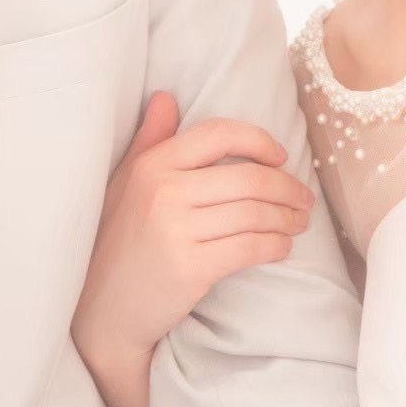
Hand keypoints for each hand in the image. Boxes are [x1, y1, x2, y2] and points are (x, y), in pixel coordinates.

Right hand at [71, 92, 313, 370]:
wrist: (102, 309)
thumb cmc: (118, 241)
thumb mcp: (125, 184)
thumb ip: (150, 140)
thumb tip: (165, 98)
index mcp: (152, 165)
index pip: (218, 134)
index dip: (258, 141)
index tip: (280, 157)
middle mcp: (164, 192)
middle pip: (248, 177)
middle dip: (286, 187)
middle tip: (303, 199)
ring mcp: (176, 231)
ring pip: (255, 213)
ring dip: (287, 218)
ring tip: (298, 223)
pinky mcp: (190, 268)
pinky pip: (250, 248)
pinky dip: (275, 246)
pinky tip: (281, 247)